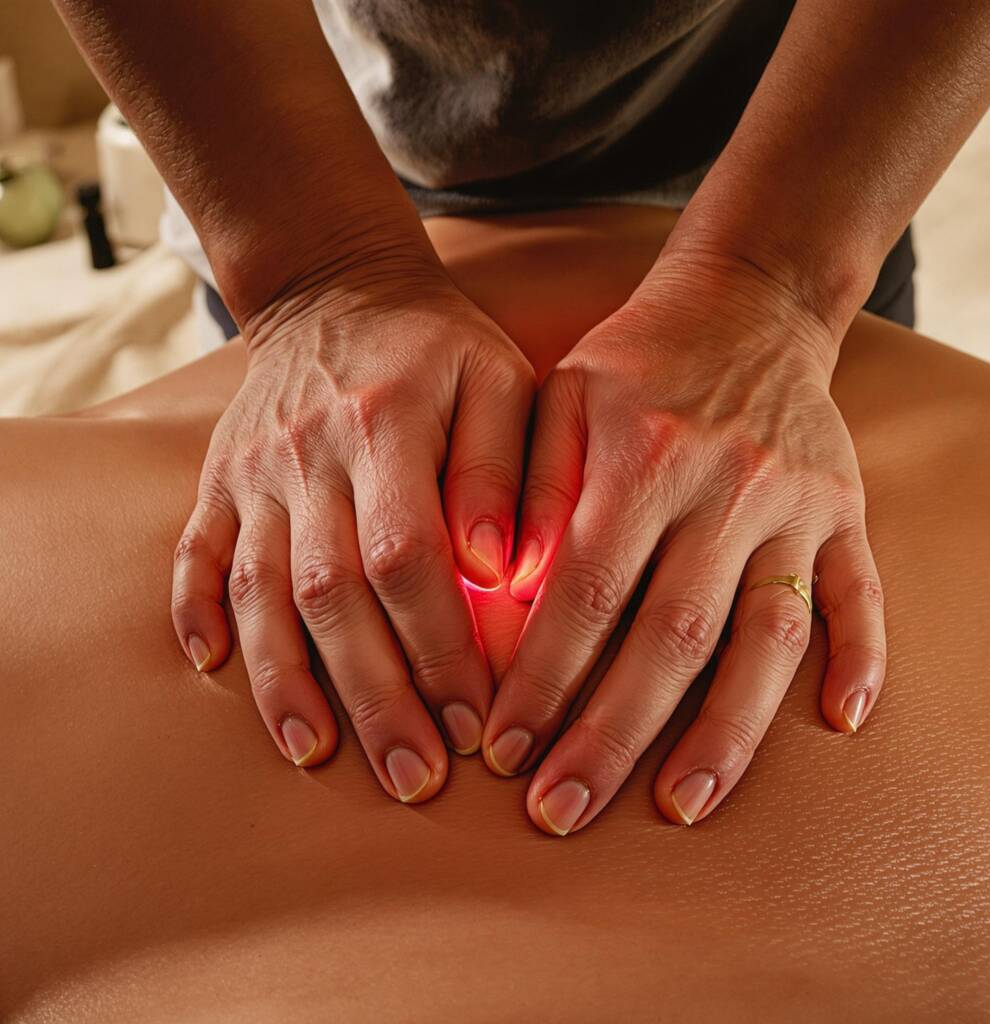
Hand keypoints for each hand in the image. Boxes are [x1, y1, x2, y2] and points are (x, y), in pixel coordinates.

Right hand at [171, 270, 534, 801]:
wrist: (338, 290)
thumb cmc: (437, 346)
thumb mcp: (498, 377)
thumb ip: (502, 469)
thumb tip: (498, 569)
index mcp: (386, 424)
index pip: (408, 557)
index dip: (442, 646)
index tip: (478, 719)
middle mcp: (308, 455)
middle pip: (332, 594)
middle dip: (375, 695)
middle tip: (415, 777)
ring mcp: (253, 472)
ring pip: (259, 590)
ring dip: (285, 681)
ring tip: (316, 755)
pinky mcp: (220, 481)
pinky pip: (196, 554)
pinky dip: (197, 614)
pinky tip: (213, 672)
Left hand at [482, 252, 885, 834]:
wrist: (744, 305)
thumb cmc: (634, 362)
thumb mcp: (558, 396)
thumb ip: (526, 488)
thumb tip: (496, 589)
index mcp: (643, 456)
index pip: (585, 595)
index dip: (542, 680)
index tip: (505, 749)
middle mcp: (726, 488)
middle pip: (670, 638)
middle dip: (611, 737)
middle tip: (560, 812)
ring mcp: (796, 506)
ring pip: (765, 639)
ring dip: (726, 733)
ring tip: (680, 807)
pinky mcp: (844, 512)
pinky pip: (861, 594)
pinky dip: (861, 660)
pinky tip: (841, 724)